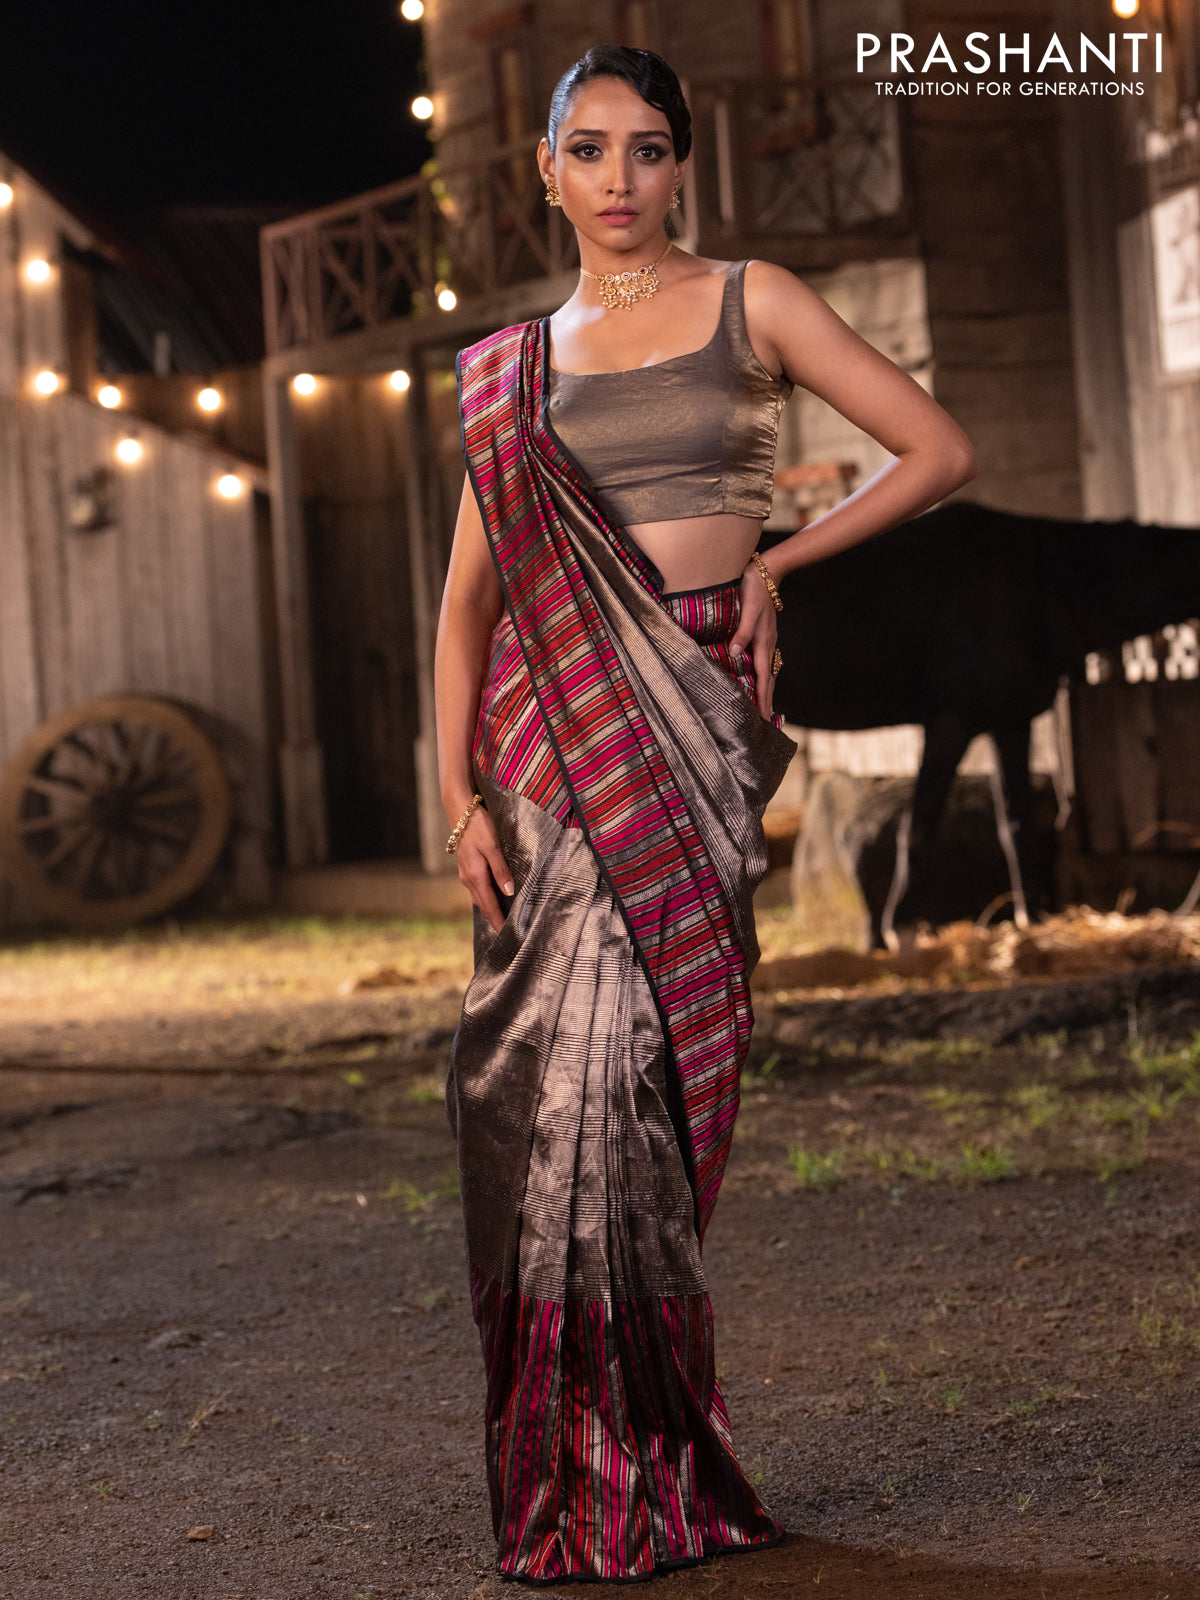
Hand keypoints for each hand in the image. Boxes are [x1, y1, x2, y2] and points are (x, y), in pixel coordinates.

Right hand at [453, 806, 513, 931]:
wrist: (461, 812)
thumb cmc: (479, 827)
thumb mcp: (494, 847)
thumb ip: (501, 870)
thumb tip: (509, 892)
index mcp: (475, 876)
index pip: (489, 906)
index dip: (498, 921)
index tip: (507, 935)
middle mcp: (468, 879)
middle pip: (483, 906)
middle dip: (494, 920)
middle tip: (507, 933)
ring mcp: (465, 874)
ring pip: (479, 898)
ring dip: (489, 910)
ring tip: (502, 920)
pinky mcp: (467, 868)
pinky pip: (477, 889)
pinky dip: (485, 898)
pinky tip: (493, 899)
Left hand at [732, 559, 778, 718]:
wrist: (766, 573)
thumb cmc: (754, 590)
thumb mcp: (748, 610)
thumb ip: (741, 633)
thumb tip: (734, 653)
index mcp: (763, 642)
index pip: (764, 676)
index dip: (764, 697)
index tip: (765, 716)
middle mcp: (767, 644)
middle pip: (768, 678)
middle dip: (767, 699)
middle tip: (766, 720)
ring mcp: (766, 640)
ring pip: (766, 671)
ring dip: (765, 689)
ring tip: (763, 705)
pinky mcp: (763, 635)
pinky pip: (763, 661)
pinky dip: (762, 675)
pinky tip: (758, 679)